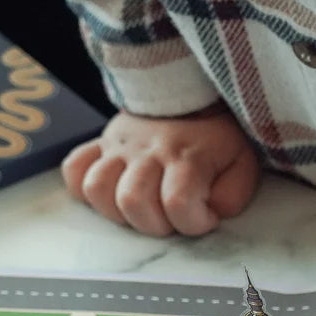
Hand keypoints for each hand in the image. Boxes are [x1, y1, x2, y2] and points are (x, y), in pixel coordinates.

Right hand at [62, 106, 259, 236]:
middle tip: (171, 216)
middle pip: (132, 201)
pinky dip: (84, 187)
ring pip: (97, 188)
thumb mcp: (242, 163)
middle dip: (154, 224)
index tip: (205, 218)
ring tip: (142, 208)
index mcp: (188, 156)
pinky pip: (74, 168)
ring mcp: (120, 147)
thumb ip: (233, 194)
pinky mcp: (101, 144)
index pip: (179, 202)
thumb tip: (211, 213)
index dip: (193, 223)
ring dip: (117, 211)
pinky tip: (111, 192)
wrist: (189, 91)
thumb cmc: (217, 137)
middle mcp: (148, 151)